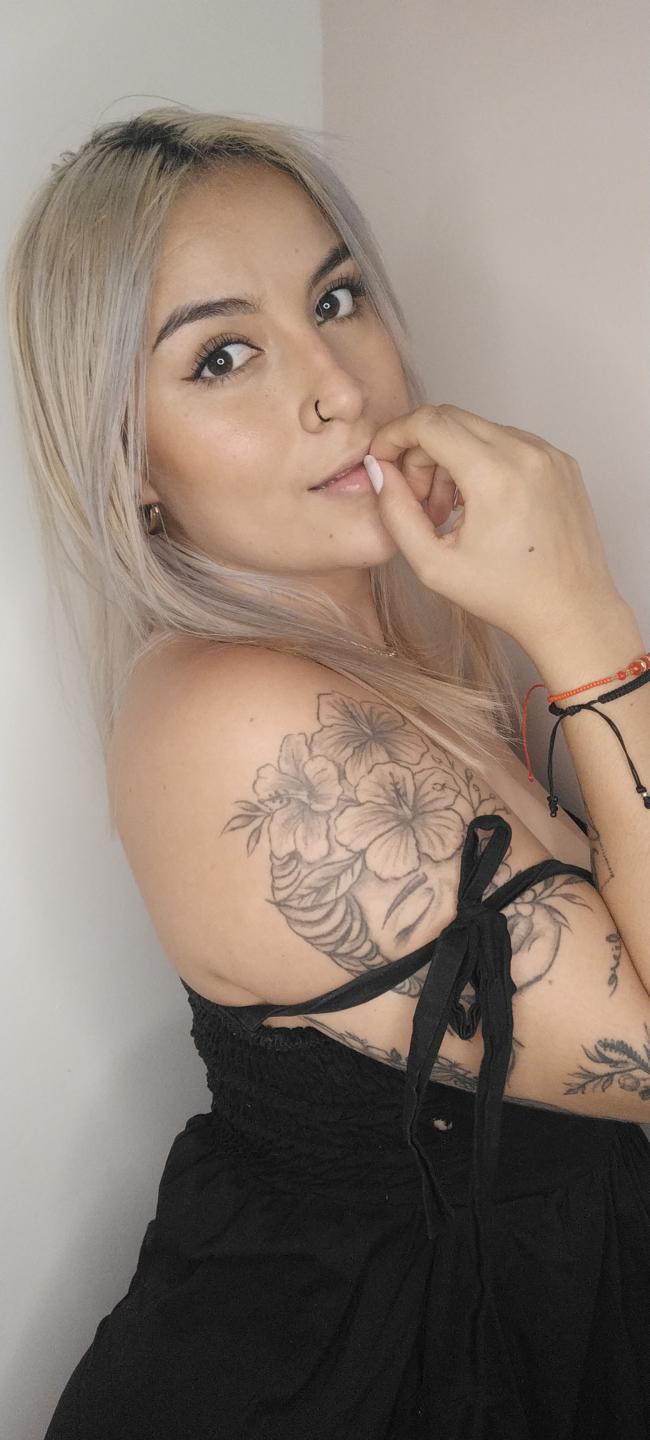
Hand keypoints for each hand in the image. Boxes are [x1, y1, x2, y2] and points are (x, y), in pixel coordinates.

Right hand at [365, 403, 621, 647]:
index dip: (394, 435)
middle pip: (451, 420)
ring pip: (479, 429)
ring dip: (453, 459)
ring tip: (451, 511)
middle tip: (419, 500)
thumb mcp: (434, 565)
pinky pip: (509, 442)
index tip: (383, 460)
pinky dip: (484, 462)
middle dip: (422, 452)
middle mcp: (526, 452)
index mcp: (494, 474)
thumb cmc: (507, 595)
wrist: (571, 611)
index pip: (428, 422)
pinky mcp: (562, 462)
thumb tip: (380, 471)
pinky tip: (482, 507)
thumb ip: (396, 513)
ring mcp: (549, 454)